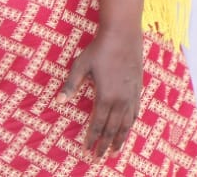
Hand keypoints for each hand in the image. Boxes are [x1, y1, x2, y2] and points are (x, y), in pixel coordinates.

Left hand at [57, 26, 142, 158]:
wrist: (122, 37)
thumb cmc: (98, 50)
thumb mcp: (80, 66)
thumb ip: (71, 85)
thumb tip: (58, 101)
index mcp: (105, 96)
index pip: (98, 123)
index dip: (92, 138)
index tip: (87, 150)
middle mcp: (120, 100)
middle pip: (112, 128)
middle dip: (105, 144)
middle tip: (99, 158)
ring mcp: (131, 96)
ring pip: (126, 125)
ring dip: (120, 139)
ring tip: (114, 152)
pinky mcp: (138, 90)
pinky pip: (135, 114)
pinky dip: (130, 126)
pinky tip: (127, 130)